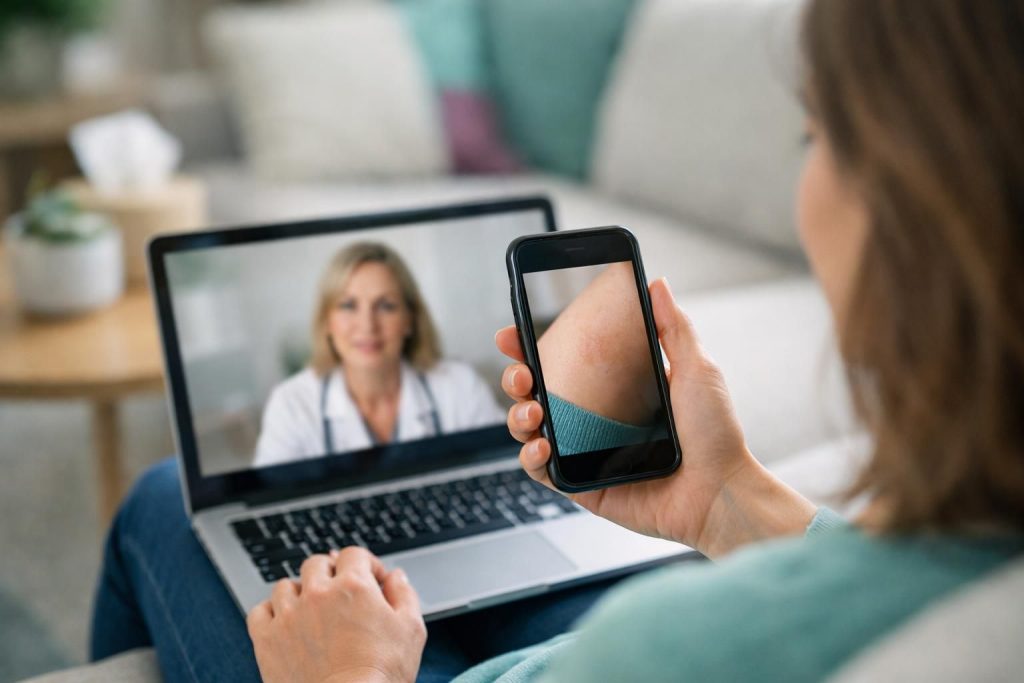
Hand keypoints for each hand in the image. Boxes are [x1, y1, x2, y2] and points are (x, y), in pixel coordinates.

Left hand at [247, 547, 425, 682]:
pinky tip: (285, 624)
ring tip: (311, 610)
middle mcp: (317, 594)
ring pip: (286, 585)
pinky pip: (259, 611)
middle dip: (331, 574)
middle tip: (341, 595)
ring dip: (299, 592)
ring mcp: (288, 616)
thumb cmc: (382, 675)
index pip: (354, 554)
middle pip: (317, 563)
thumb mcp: (411, 630)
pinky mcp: (267, 640)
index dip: (366, 565)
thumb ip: (404, 594)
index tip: (371, 581)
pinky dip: (271, 613)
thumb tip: (395, 577)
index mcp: (353, 586)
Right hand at [496, 278, 815, 557]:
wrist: (721, 490)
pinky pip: (541, 471)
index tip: (513, 333)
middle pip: (534, 393)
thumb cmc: (714, 435)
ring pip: (529, 430)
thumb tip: (655, 284)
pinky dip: (531, 457)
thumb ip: (672, 326)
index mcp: (613, 389)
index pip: (560, 363)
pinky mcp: (582, 485)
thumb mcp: (696, 369)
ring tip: (533, 411)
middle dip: (515, 378)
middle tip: (523, 373)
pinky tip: (543, 444)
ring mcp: (584, 452)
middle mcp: (593, 419)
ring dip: (518, 416)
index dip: (530, 347)